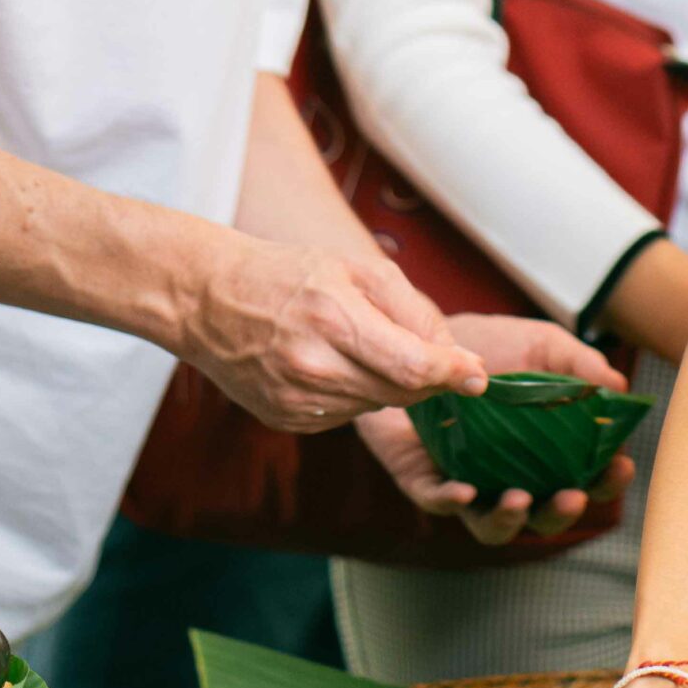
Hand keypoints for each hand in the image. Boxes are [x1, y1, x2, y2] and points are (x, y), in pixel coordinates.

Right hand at [179, 234, 487, 429]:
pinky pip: (345, 415)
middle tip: (434, 356)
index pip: (412, 366)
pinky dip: (356, 394)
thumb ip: (414, 310)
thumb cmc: (289, 273)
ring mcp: (295, 399)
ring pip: (376, 406)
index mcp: (334, 319)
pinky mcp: (285, 419)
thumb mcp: (357, 269)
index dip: (452, 374)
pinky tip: (334, 365)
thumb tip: (457, 357)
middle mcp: (313, 366)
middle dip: (428, 377)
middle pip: (401, 392)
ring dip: (390, 385)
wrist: (207, 298)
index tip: (480, 376)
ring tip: (362, 345)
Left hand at [357, 315, 631, 541]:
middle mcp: (512, 477)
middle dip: (562, 512)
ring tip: (519, 500)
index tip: (621, 464)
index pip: (586, 478)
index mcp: (548, 454)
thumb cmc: (489, 347)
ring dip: (509, 519)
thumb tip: (618, 386)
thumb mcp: (541, 345)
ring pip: (492, 525)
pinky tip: (465, 490)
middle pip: (544, 515)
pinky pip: (438, 501)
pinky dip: (452, 500)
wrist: (421, 339)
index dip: (607, 479)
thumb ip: (579, 364)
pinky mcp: (425, 480)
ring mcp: (469, 483)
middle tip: (574, 494)